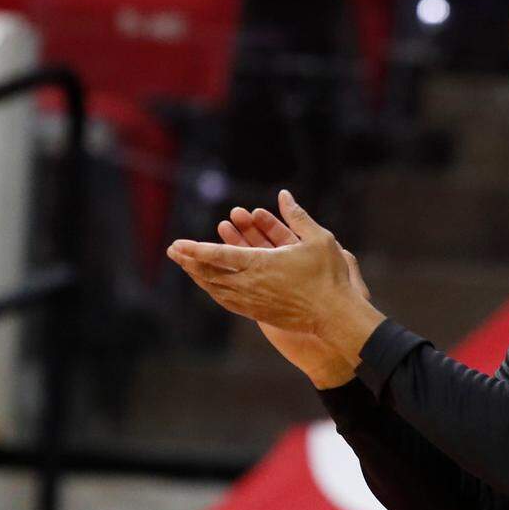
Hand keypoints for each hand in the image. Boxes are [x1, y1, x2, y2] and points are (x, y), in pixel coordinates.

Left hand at [168, 190, 384, 369]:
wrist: (334, 315)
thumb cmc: (329, 276)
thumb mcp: (318, 239)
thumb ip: (298, 216)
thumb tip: (285, 195)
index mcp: (260, 264)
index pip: (218, 255)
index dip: (195, 249)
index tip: (177, 244)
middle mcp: (250, 285)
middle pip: (210, 273)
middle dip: (189, 261)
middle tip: (174, 251)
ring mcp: (252, 302)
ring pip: (216, 289)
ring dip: (199, 276)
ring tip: (187, 266)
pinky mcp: (258, 314)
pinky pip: (228, 301)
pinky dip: (214, 290)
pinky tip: (211, 286)